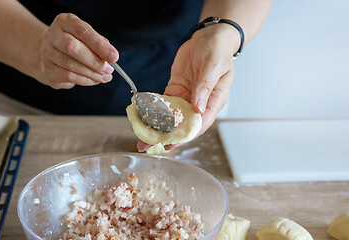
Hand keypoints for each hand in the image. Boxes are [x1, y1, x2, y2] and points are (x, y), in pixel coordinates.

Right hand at [37, 13, 118, 88]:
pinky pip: (68, 77)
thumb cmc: (76, 43)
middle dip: (95, 61)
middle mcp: (52, 35)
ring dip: (92, 74)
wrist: (53, 54)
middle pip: (72, 47)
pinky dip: (85, 80)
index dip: (100, 45)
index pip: (82, 31)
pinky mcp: (47, 70)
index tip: (114, 57)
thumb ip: (99, 44)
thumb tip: (111, 57)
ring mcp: (46, 53)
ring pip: (71, 65)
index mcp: (64, 21)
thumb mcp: (88, 38)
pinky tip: (94, 80)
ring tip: (105, 77)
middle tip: (109, 70)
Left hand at [137, 24, 238, 151]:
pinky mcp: (175, 90)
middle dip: (166, 136)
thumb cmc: (217, 51)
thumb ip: (205, 87)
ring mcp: (186, 97)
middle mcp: (199, 103)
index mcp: (213, 101)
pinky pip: (163, 104)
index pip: (200, 124)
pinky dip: (153, 111)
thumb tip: (198, 108)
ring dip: (157, 127)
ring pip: (171, 117)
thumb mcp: (213, 67)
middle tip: (148, 145)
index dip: (185, 135)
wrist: (208, 38)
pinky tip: (142, 118)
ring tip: (141, 137)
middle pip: (182, 125)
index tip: (171, 143)